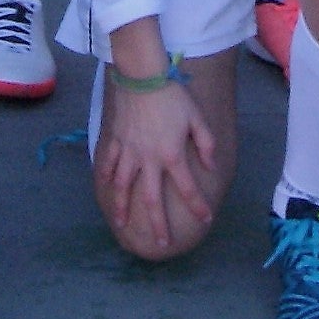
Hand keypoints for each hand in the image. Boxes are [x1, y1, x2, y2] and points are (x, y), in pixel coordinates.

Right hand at [94, 22, 214, 255]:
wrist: (142, 75)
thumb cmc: (173, 96)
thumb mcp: (197, 118)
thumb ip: (206, 144)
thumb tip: (212, 168)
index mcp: (171, 155)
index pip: (188, 188)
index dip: (198, 206)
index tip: (205, 220)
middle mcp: (148, 159)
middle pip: (151, 199)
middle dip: (158, 224)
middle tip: (162, 243)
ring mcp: (128, 152)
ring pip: (123, 187)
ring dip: (123, 209)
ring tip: (122, 226)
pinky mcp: (116, 141)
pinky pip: (108, 164)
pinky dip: (105, 178)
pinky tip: (106, 191)